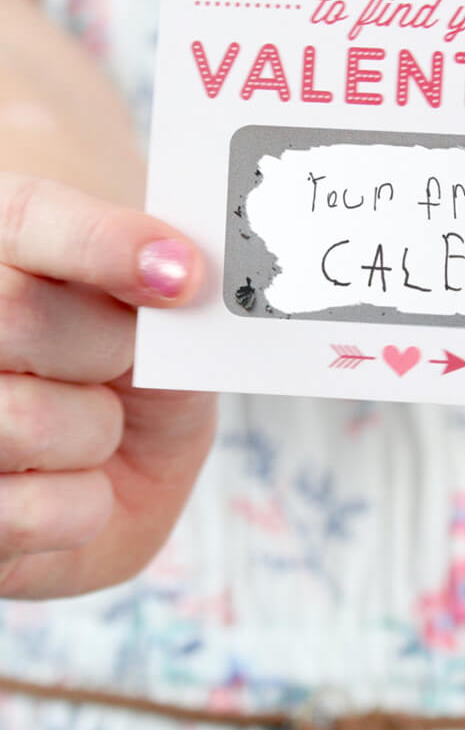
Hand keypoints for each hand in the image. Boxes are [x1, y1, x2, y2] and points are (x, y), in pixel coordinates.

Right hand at [0, 174, 215, 598]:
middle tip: (124, 361)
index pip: (28, 218)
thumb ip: (164, 292)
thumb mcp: (162, 326)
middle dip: (107, 348)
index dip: (102, 241)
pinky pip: (30, 511)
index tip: (181, 273)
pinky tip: (71, 485)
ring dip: (95, 433)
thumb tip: (180, 274)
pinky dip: (81, 508)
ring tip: (91, 428)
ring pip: (24, 419)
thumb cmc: (134, 378)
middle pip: (19, 315)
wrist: (109, 470)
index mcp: (1, 249)